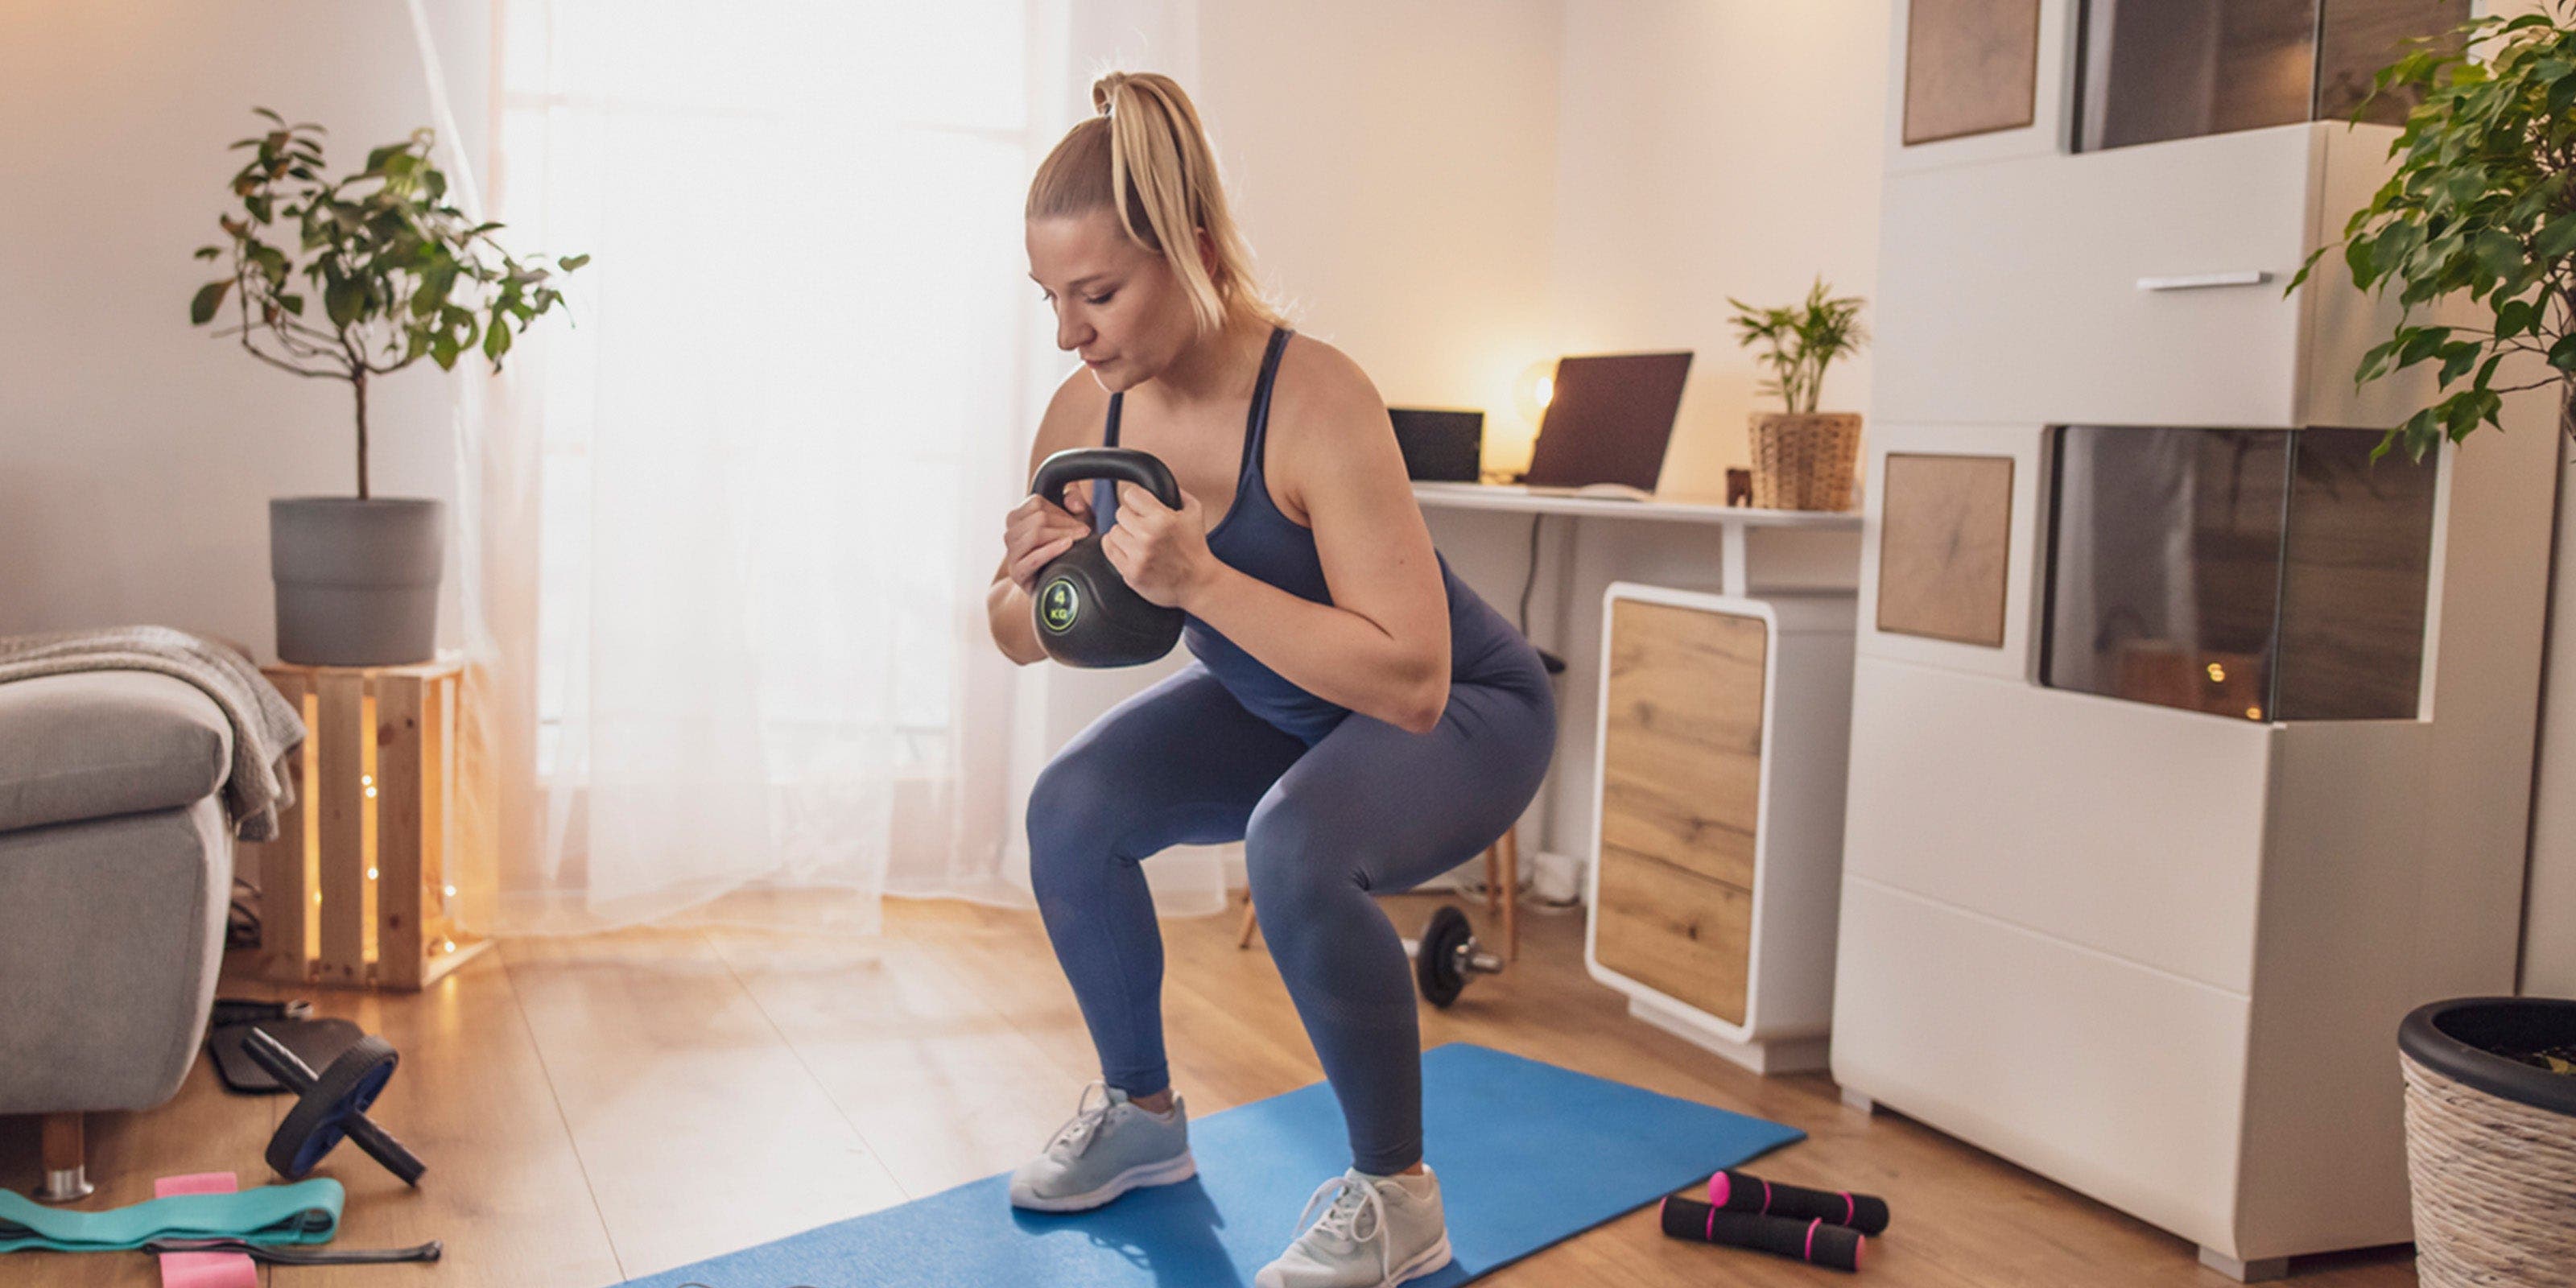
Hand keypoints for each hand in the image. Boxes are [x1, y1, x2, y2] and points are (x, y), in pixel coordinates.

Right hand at [1002, 482, 1094, 596]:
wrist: (1060, 585)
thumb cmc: (1068, 549)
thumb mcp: (1076, 520)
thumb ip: (1075, 501)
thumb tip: (1074, 503)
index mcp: (1018, 518)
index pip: (1035, 503)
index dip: (1060, 510)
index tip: (1079, 521)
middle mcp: (1011, 533)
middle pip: (1036, 518)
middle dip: (1065, 523)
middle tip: (1085, 531)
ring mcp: (1012, 553)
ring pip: (1033, 535)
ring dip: (1060, 535)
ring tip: (1079, 539)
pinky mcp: (1016, 572)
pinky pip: (1032, 558)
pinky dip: (1051, 550)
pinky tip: (1068, 546)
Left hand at [1101, 481, 1213, 608]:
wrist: (1199, 583)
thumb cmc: (1196, 546)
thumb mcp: (1195, 512)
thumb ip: (1178, 492)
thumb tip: (1159, 482)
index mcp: (1163, 518)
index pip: (1131, 495)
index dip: (1137, 500)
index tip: (1142, 507)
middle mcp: (1148, 536)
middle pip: (1120, 513)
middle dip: (1131, 518)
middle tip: (1143, 527)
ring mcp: (1138, 556)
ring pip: (1113, 532)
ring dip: (1124, 534)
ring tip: (1138, 541)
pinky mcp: (1131, 572)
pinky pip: (1109, 550)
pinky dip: (1116, 548)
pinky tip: (1130, 550)